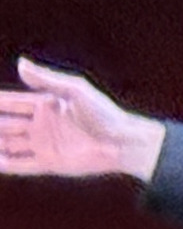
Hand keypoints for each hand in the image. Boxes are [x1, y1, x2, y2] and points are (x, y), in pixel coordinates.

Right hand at [0, 60, 166, 182]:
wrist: (124, 143)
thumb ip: (47, 80)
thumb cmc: (104, 113)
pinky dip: (6, 164)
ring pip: (8, 145)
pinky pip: (22, 165)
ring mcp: (43, 145)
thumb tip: (21, 64)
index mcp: (43, 105)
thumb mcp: (75, 91)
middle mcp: (40, 125)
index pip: (9, 103)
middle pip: (4, 124)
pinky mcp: (51, 164)